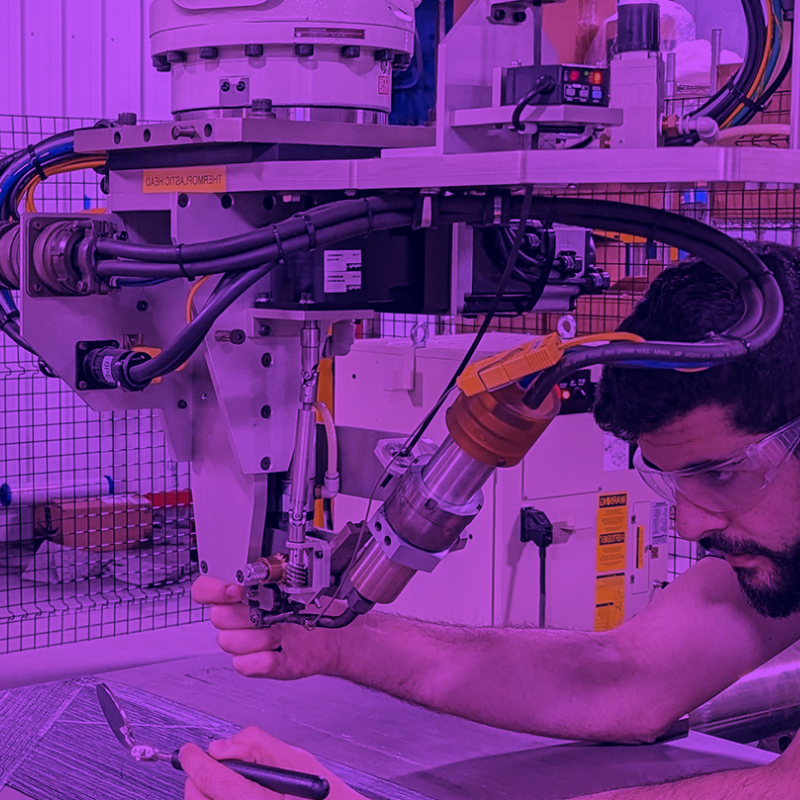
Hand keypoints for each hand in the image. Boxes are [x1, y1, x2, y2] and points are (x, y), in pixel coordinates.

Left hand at [181, 726, 367, 799]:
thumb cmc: (325, 799)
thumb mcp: (298, 761)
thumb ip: (258, 745)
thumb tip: (221, 745)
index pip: (211, 779)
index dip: (194, 760)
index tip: (189, 751)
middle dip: (196, 777)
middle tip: (207, 763)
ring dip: (204, 793)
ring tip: (224, 781)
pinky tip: (230, 796)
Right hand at [192, 576, 345, 678]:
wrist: (331, 632)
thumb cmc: (309, 605)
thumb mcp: (289, 581)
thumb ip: (268, 575)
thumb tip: (257, 571)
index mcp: (239, 595)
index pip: (203, 590)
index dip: (212, 590)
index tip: (235, 589)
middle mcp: (238, 619)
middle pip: (217, 617)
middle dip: (244, 612)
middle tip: (267, 609)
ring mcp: (246, 643)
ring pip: (228, 641)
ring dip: (258, 635)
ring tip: (280, 629)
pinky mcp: (257, 665)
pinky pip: (244, 665)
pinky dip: (263, 659)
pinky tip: (278, 649)